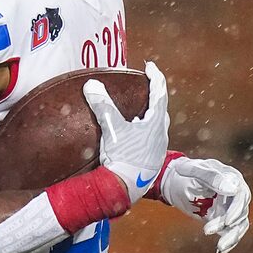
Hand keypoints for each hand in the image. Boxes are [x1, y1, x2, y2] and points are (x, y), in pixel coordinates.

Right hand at [83, 61, 169, 205]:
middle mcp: (161, 133)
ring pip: (157, 125)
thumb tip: (92, 85)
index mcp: (156, 122)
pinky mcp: (151, 158)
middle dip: (154, 96)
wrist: (128, 186)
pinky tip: (132, 134)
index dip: (155, 78)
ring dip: (149, 115)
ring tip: (138, 110)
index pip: (159, 93)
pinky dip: (144, 129)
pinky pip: (150, 137)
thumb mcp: (112, 128)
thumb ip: (102, 105)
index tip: (150, 67)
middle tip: (146, 86)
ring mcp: (157, 147)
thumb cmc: (125, 157)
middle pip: (161, 109)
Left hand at [156, 155, 250, 252]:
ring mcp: (232, 206)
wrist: (174, 181)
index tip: (227, 221)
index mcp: (232, 178)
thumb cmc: (184, 173)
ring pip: (239, 224)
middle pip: (240, 212)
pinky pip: (232, 231)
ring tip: (220, 247)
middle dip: (227, 224)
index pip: (241, 196)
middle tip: (208, 230)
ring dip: (231, 236)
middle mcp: (236, 193)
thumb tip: (234, 189)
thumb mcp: (194, 171)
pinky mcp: (225, 218)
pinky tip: (221, 250)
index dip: (236, 209)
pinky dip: (229, 241)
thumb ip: (212, 178)